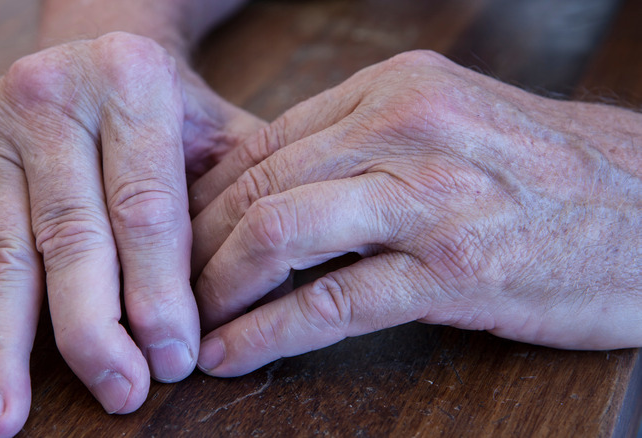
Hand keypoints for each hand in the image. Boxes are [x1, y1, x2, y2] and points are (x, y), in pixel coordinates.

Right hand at [0, 32, 260, 435]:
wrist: (95, 47)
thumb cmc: (168, 106)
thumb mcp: (218, 128)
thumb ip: (246, 196)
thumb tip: (264, 296)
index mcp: (129, 81)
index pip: (144, 208)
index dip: (159, 292)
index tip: (173, 361)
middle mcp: (49, 98)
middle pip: (70, 238)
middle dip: (94, 331)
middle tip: (119, 394)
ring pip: (1, 256)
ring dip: (3, 347)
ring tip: (3, 422)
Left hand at [190, 50, 641, 376]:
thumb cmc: (543, 173)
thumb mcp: (446, 129)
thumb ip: (360, 148)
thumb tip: (274, 186)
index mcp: (393, 90)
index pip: (263, 144)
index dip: (203, 199)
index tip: (173, 240)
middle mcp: (403, 128)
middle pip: (258, 186)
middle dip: (194, 246)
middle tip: (163, 287)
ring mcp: (427, 197)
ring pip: (279, 233)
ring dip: (218, 286)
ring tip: (188, 324)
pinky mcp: (451, 268)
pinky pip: (332, 300)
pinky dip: (268, 331)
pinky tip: (233, 354)